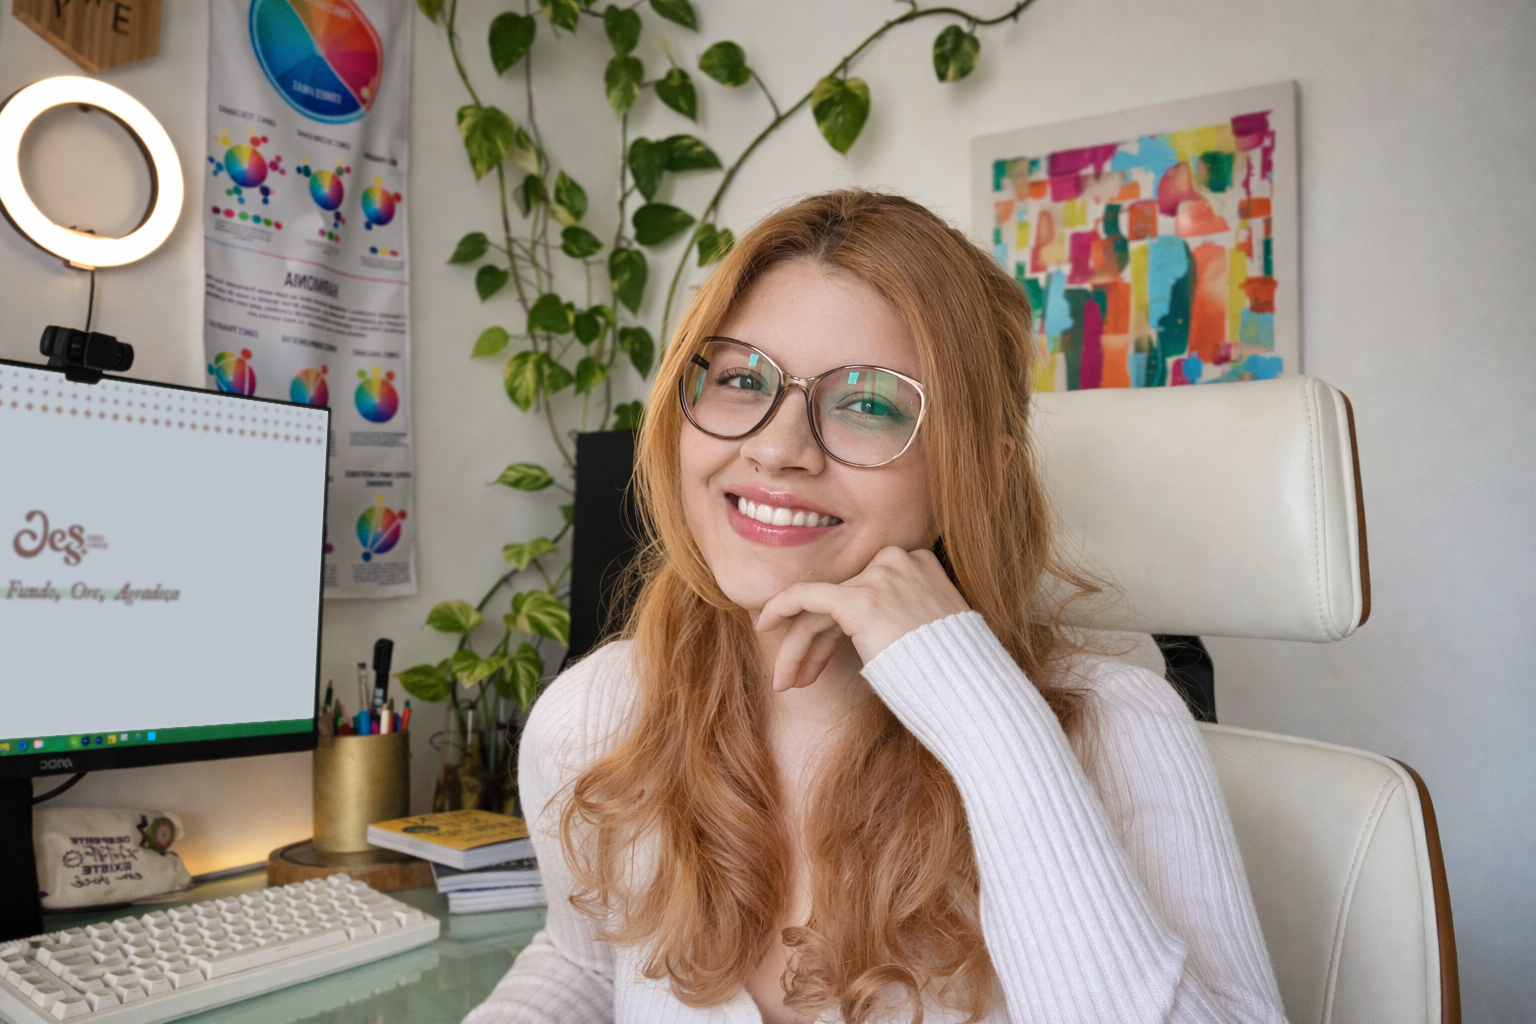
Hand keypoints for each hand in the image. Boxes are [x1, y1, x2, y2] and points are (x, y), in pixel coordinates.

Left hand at [754, 546, 971, 690]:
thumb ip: (903, 620)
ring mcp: (880, 577)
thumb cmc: (957, 677)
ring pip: (821, 607)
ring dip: (798, 646)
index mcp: (922, 566)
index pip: (864, 592)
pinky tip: (763, 626)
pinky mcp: (860, 598)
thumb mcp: (935, 635)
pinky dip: (780, 608)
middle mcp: (901, 561)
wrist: (971, 692)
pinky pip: (805, 597)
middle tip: (797, 676)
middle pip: (841, 599)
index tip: (822, 660)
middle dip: (814, 640)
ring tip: (784, 682)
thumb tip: (874, 635)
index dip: (836, 629)